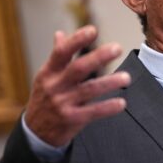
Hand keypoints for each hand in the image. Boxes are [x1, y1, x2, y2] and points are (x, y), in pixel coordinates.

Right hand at [25, 26, 130, 146]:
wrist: (35, 132)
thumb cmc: (45, 98)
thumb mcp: (46, 77)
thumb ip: (57, 56)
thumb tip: (60, 34)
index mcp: (49, 72)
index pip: (61, 52)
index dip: (76, 40)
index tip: (92, 30)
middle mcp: (55, 86)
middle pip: (78, 69)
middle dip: (98, 57)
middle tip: (117, 48)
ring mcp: (63, 103)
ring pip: (89, 90)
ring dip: (109, 82)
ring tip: (126, 78)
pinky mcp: (72, 120)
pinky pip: (93, 113)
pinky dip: (108, 107)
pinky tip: (122, 103)